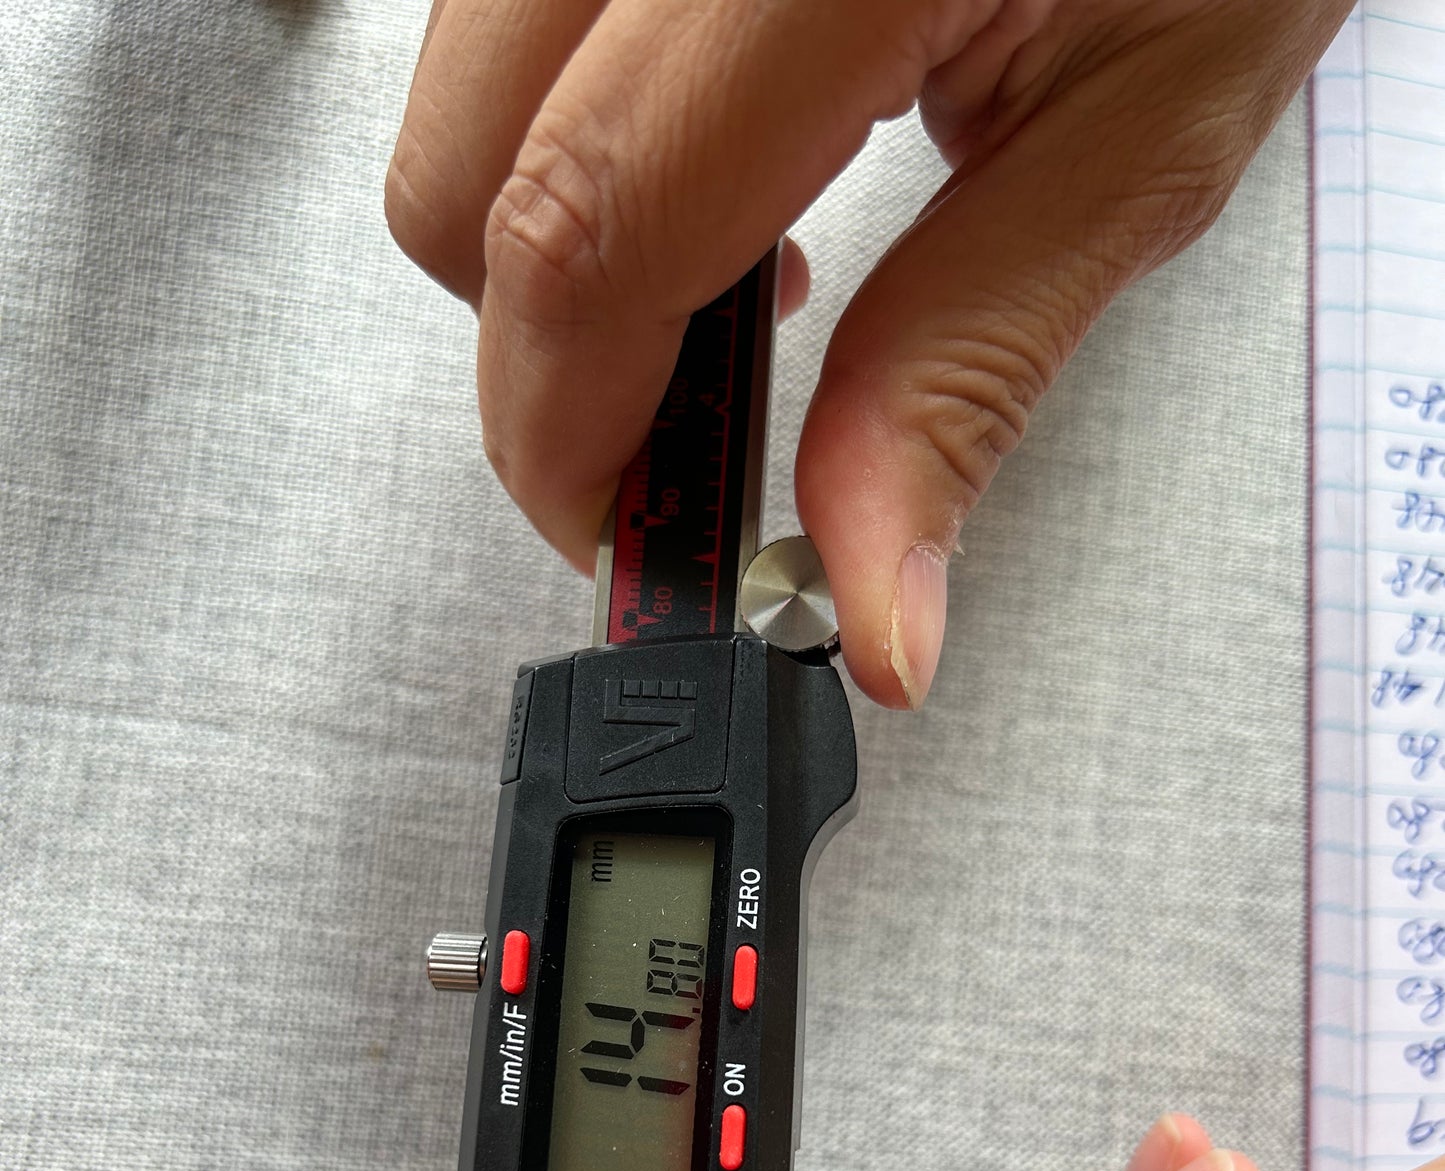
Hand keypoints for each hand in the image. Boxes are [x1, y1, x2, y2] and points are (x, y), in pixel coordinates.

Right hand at [386, 0, 1349, 706]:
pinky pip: (503, 33)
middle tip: (689, 446)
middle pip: (469, 184)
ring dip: (554, 248)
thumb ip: (968, 377)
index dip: (575, 438)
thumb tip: (869, 599)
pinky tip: (711, 161)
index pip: (589, 226)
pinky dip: (569, 139)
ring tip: (737, 277)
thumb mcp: (1140, 143)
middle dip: (550, 372)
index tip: (640, 545)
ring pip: (458, 105)